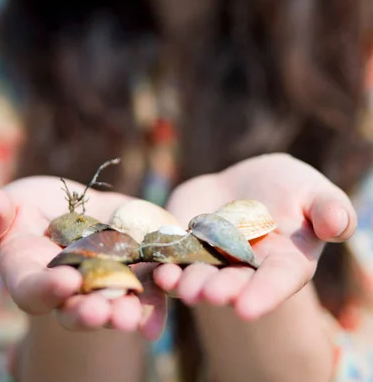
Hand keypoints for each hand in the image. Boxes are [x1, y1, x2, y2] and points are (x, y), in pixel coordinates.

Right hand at [0, 177, 165, 339]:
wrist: (67, 206)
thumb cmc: (25, 208)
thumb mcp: (5, 207)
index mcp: (30, 275)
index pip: (33, 289)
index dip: (47, 288)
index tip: (66, 281)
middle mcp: (67, 289)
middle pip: (76, 309)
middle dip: (91, 313)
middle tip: (107, 314)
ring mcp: (101, 282)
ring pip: (113, 304)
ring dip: (126, 311)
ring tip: (136, 315)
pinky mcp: (133, 268)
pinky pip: (147, 289)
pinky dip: (157, 299)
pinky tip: (167, 303)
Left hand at [154, 153, 356, 319]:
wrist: (250, 183)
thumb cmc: (292, 189)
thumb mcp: (316, 194)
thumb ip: (330, 210)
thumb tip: (338, 223)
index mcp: (283, 264)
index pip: (276, 283)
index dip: (263, 295)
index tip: (247, 308)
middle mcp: (246, 270)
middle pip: (234, 283)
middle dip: (220, 289)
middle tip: (207, 294)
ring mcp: (212, 260)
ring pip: (198, 275)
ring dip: (186, 282)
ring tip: (175, 281)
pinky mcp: (184, 244)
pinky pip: (171, 257)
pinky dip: (161, 265)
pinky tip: (153, 266)